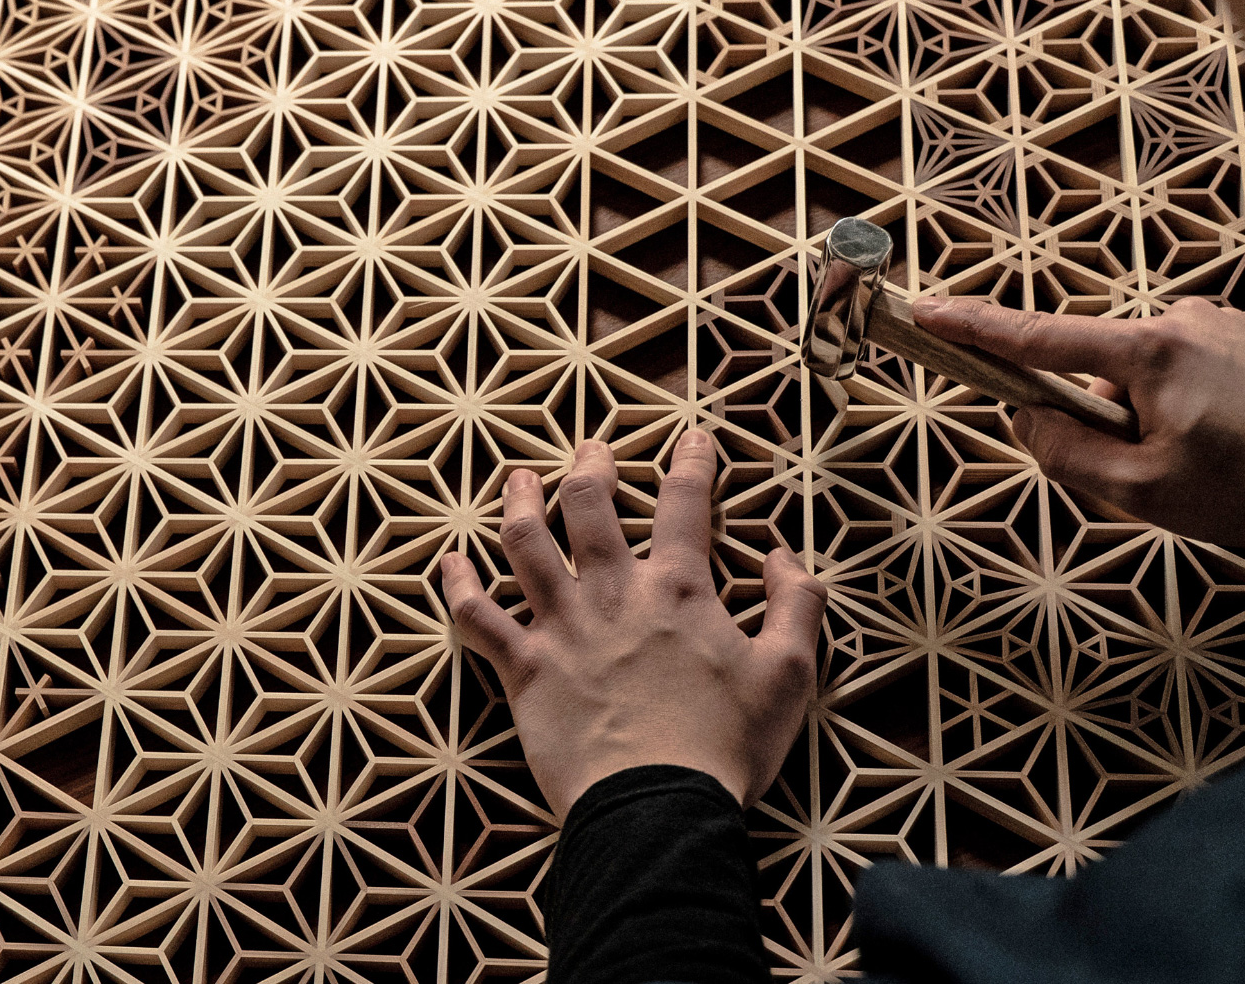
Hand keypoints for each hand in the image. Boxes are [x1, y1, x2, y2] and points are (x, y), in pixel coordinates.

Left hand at [441, 430, 825, 815]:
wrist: (656, 807)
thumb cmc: (725, 746)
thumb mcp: (788, 674)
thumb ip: (795, 605)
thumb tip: (782, 556)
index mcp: (677, 589)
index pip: (684, 503)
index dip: (691, 462)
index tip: (694, 438)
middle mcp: (612, 593)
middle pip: (589, 504)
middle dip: (591, 467)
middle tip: (591, 449)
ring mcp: (561, 627)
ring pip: (525, 542)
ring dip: (520, 502)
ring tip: (518, 479)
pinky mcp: (524, 668)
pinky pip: (476, 616)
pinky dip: (457, 585)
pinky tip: (449, 561)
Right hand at [913, 296, 1244, 555]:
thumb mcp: (1141, 493)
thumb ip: (1065, 453)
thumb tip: (1028, 417)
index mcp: (1149, 353)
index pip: (1037, 337)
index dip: (974, 328)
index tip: (928, 312)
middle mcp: (1189, 319)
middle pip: (1107, 368)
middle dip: (1114, 415)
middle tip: (1160, 470)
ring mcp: (1236, 321)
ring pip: (1161, 370)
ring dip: (1167, 411)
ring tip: (1221, 462)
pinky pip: (1211, 363)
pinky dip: (1213, 401)